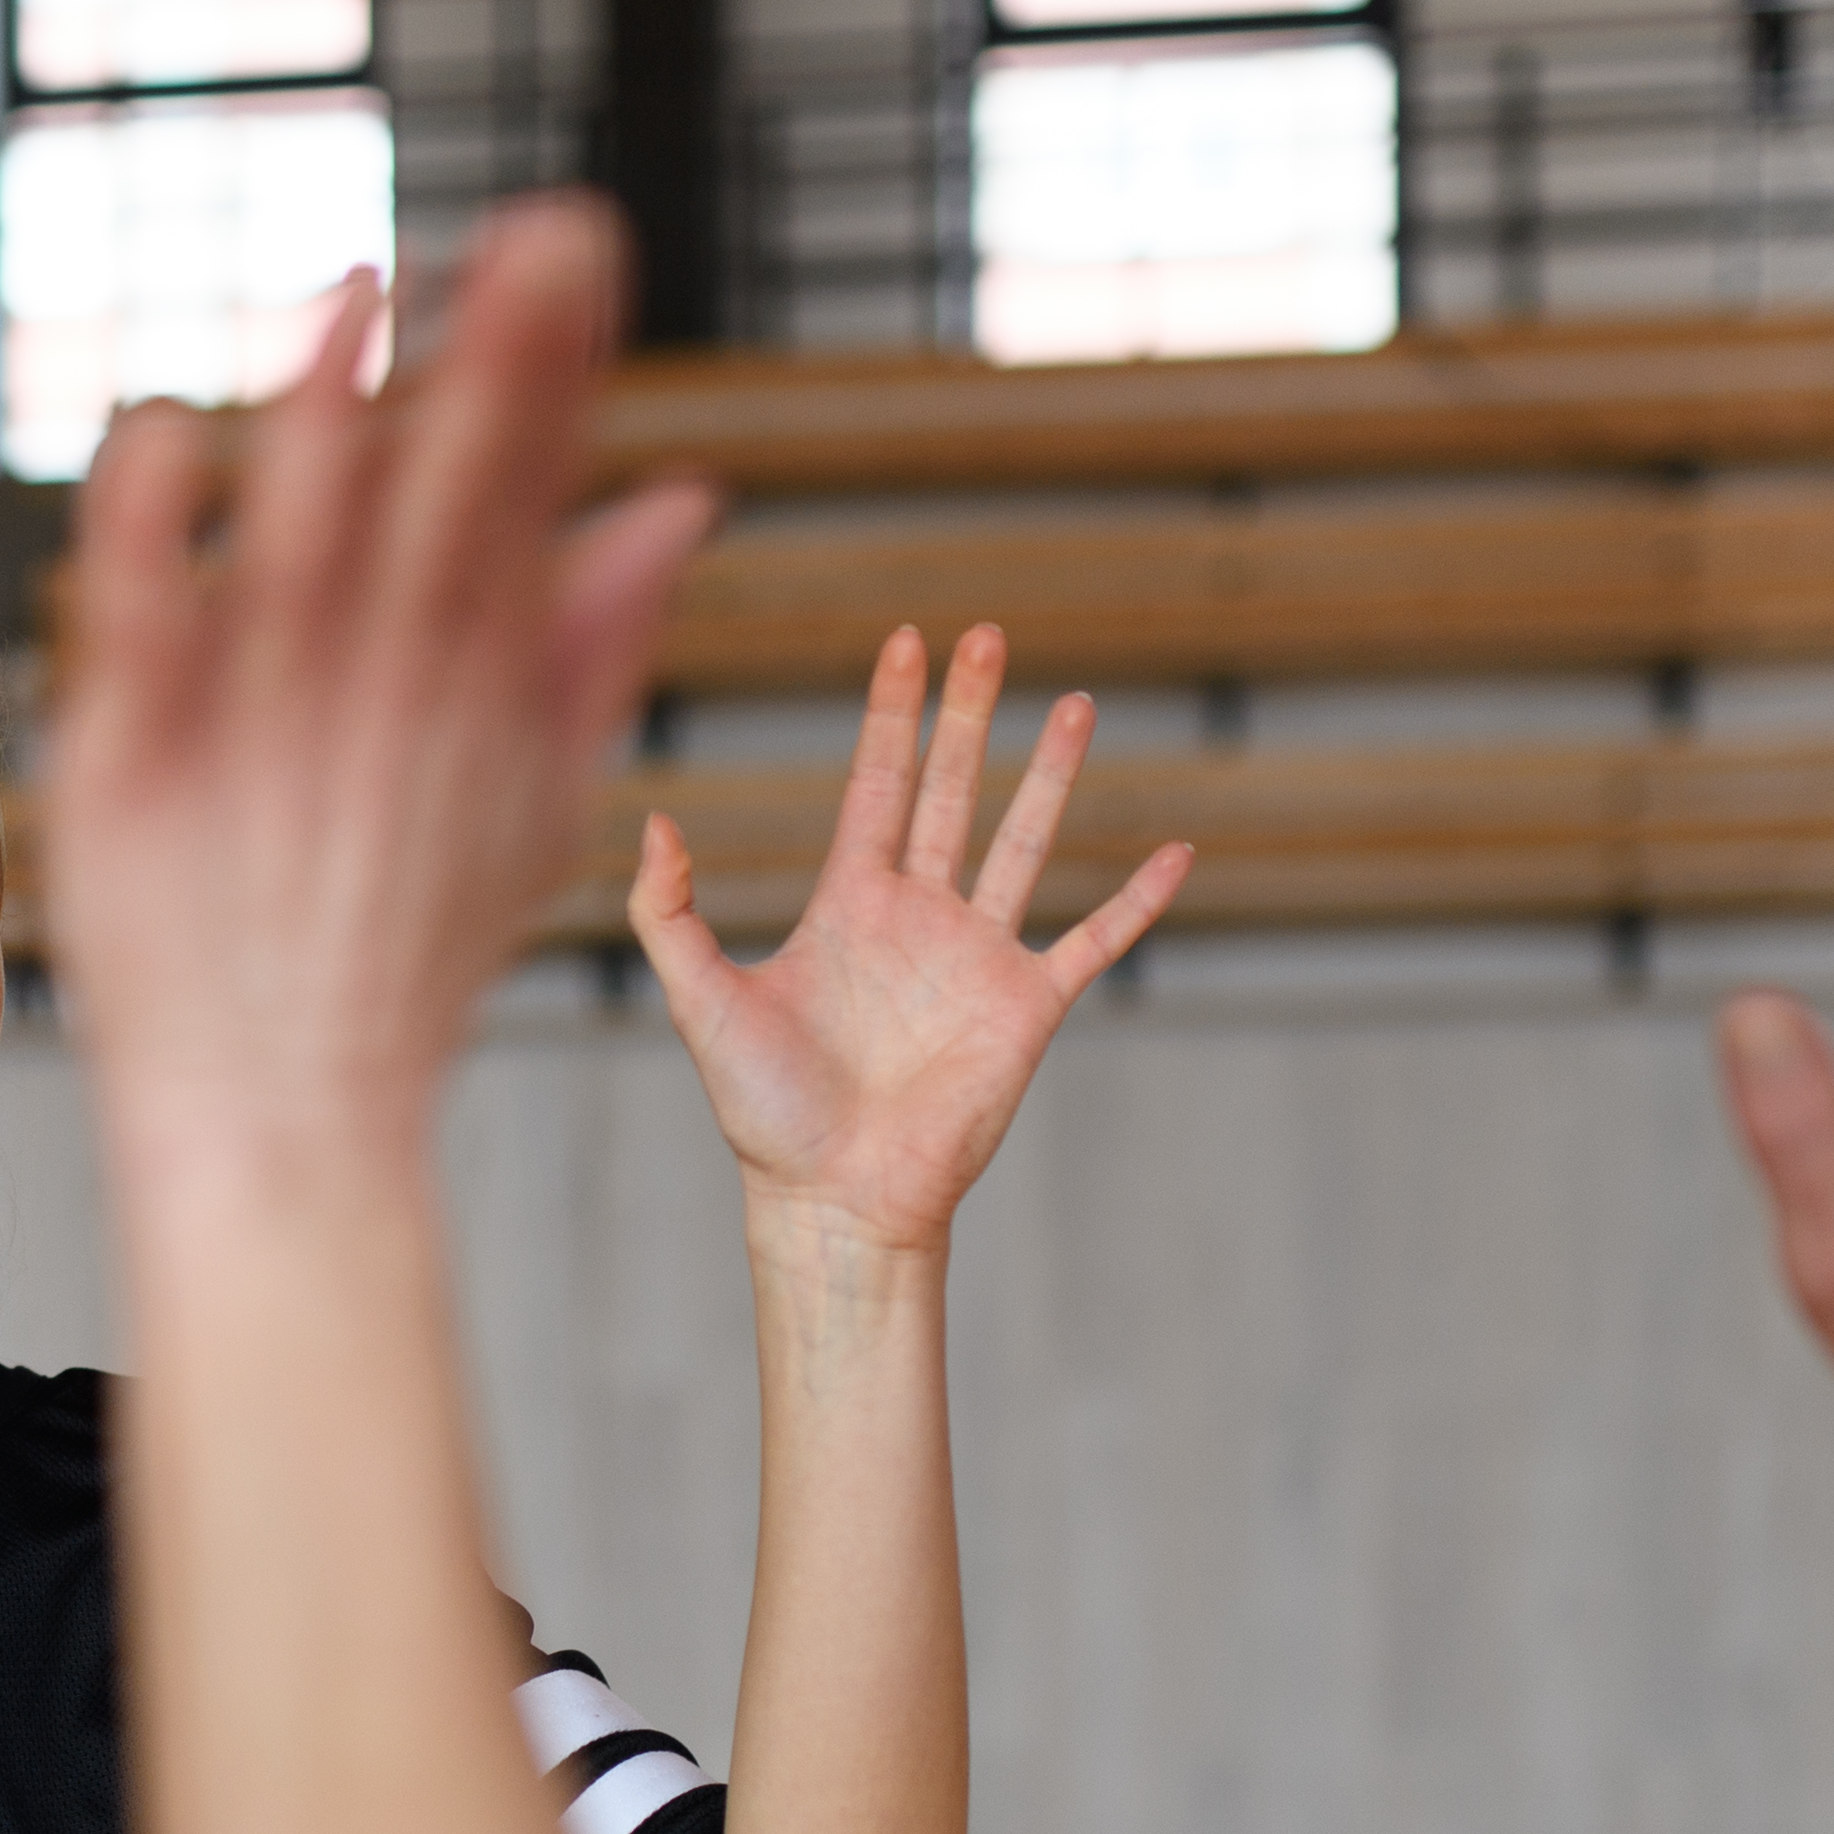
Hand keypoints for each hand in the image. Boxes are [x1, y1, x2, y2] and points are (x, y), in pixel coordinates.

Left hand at [56, 198, 723, 1178]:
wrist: (280, 1119)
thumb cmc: (398, 957)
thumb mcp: (531, 804)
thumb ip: (593, 646)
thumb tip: (680, 501)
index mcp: (475, 686)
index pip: (524, 491)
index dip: (551, 363)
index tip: (573, 242)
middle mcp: (376, 689)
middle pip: (443, 494)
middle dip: (495, 358)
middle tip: (532, 236)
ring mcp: (252, 717)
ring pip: (300, 527)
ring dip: (332, 403)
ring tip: (359, 293)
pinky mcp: (132, 753)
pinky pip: (136, 606)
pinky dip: (151, 515)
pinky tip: (167, 426)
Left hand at [632, 622, 1189, 1253]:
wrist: (834, 1197)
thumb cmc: (764, 1113)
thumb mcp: (700, 1000)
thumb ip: (667, 911)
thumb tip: (657, 822)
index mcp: (848, 903)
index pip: (875, 785)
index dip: (890, 715)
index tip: (906, 643)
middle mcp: (918, 917)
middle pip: (950, 789)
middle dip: (968, 713)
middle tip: (988, 635)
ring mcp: (977, 957)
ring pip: (1023, 841)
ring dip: (1052, 775)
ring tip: (1078, 703)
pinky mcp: (1027, 1007)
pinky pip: (1094, 940)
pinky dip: (1137, 901)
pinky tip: (1176, 853)